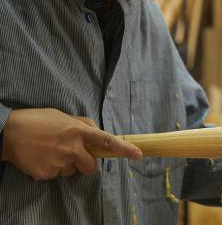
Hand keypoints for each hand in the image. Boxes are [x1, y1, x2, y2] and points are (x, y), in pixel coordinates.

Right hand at [2, 108, 141, 179]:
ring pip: (72, 171)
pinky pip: (56, 175)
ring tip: (50, 151)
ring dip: (66, 165)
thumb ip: (82, 124)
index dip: (124, 148)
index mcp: (78, 131)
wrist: (7, 132)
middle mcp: (72, 148)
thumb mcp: (62, 116)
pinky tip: (41, 157)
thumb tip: (96, 129)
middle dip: (86, 164)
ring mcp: (60, 162)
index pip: (107, 140)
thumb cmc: (37, 120)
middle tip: (71, 154)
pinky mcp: (47, 173)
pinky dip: (51, 169)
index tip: (138, 155)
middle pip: (91, 166)